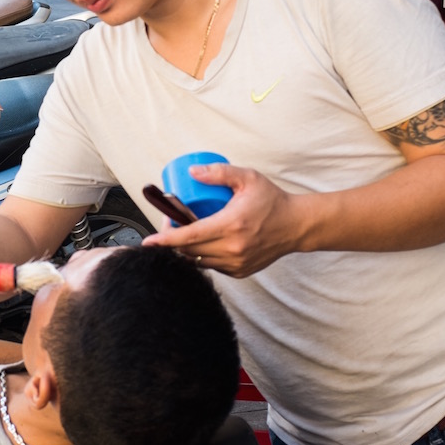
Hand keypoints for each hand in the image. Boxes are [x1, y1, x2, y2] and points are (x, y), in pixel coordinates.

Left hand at [143, 163, 300, 277]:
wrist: (296, 225)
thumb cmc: (271, 200)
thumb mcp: (247, 178)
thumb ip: (218, 173)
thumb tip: (191, 173)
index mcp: (231, 226)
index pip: (189, 237)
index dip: (165, 239)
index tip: (148, 241)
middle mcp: (233, 248)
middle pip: (189, 250)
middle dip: (172, 240)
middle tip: (170, 222)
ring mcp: (236, 263)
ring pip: (198, 260)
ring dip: (186, 249)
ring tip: (185, 231)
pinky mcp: (240, 271)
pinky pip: (211, 266)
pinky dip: (202, 256)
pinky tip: (203, 242)